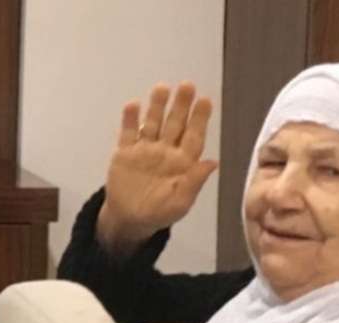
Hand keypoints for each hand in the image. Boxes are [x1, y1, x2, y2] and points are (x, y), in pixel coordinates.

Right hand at [97, 82, 217, 254]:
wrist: (130, 220)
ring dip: (157, 106)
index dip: (199, 119)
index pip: (193, 136)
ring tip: (162, 88)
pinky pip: (128, 133)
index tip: (205, 101)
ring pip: (152, 123)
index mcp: (183, 163)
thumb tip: (213, 163)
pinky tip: (133, 105)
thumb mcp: (181, 203)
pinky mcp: (125, 153)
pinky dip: (130, 120)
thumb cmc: (160, 213)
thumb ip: (195, 182)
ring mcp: (145, 150)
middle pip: (175, 124)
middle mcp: (165, 151)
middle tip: (187, 85)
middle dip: (181, 105)